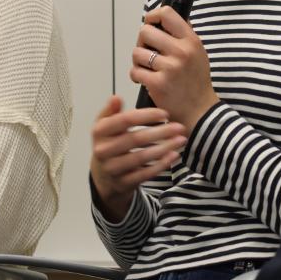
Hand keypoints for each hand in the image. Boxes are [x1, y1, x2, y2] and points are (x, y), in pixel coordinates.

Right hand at [89, 96, 185, 222]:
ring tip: (181, 140)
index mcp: (99, 131)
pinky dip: (160, 165)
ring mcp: (112, 168)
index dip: (147, 116)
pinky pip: (144, 174)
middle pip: (136, 139)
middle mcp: (103, 150)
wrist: (103, 176)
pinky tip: (173, 155)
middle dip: (161, 132)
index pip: (125, 120)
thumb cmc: (109, 143)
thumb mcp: (105, 126)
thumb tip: (116, 97)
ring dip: (164, 148)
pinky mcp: (122, 183)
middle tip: (180, 127)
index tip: (165, 113)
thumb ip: (111, 111)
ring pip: (141, 157)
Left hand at [129, 7, 219, 131]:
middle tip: (148, 51)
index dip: (153, 16)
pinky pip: (135, 71)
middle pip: (145, 31)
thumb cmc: (196, 82)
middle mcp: (181, 52)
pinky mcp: (158, 84)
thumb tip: (166, 17)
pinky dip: (137, 76)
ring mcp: (169, 68)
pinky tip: (146, 80)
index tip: (150, 23)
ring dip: (139, 61)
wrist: (200, 111)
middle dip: (142, 41)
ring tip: (148, 68)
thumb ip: (184, 36)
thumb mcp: (199, 53)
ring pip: (137, 52)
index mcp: (191, 41)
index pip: (166, 14)